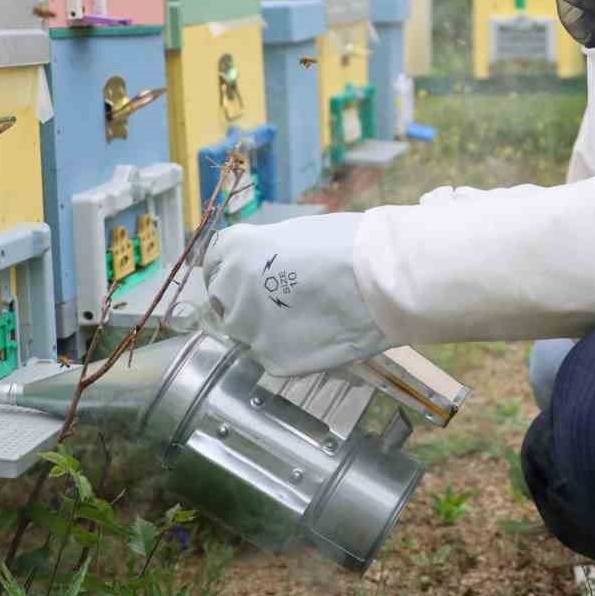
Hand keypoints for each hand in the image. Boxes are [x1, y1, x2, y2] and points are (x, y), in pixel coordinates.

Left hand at [201, 213, 389, 376]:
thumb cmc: (349, 244)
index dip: (231, 274)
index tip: (248, 280)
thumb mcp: (297, 234)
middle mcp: (231, 291)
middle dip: (247, 303)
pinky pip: (272, 357)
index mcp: (234, 250)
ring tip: (306, 320)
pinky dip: (290, 350)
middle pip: (225, 304)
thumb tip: (264, 266)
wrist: (382, 279)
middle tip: (283, 302)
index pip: (212, 267)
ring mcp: (250, 330)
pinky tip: (318, 336)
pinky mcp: (273, 361)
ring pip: (247, 335)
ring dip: (266, 330)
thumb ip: (267, 254)